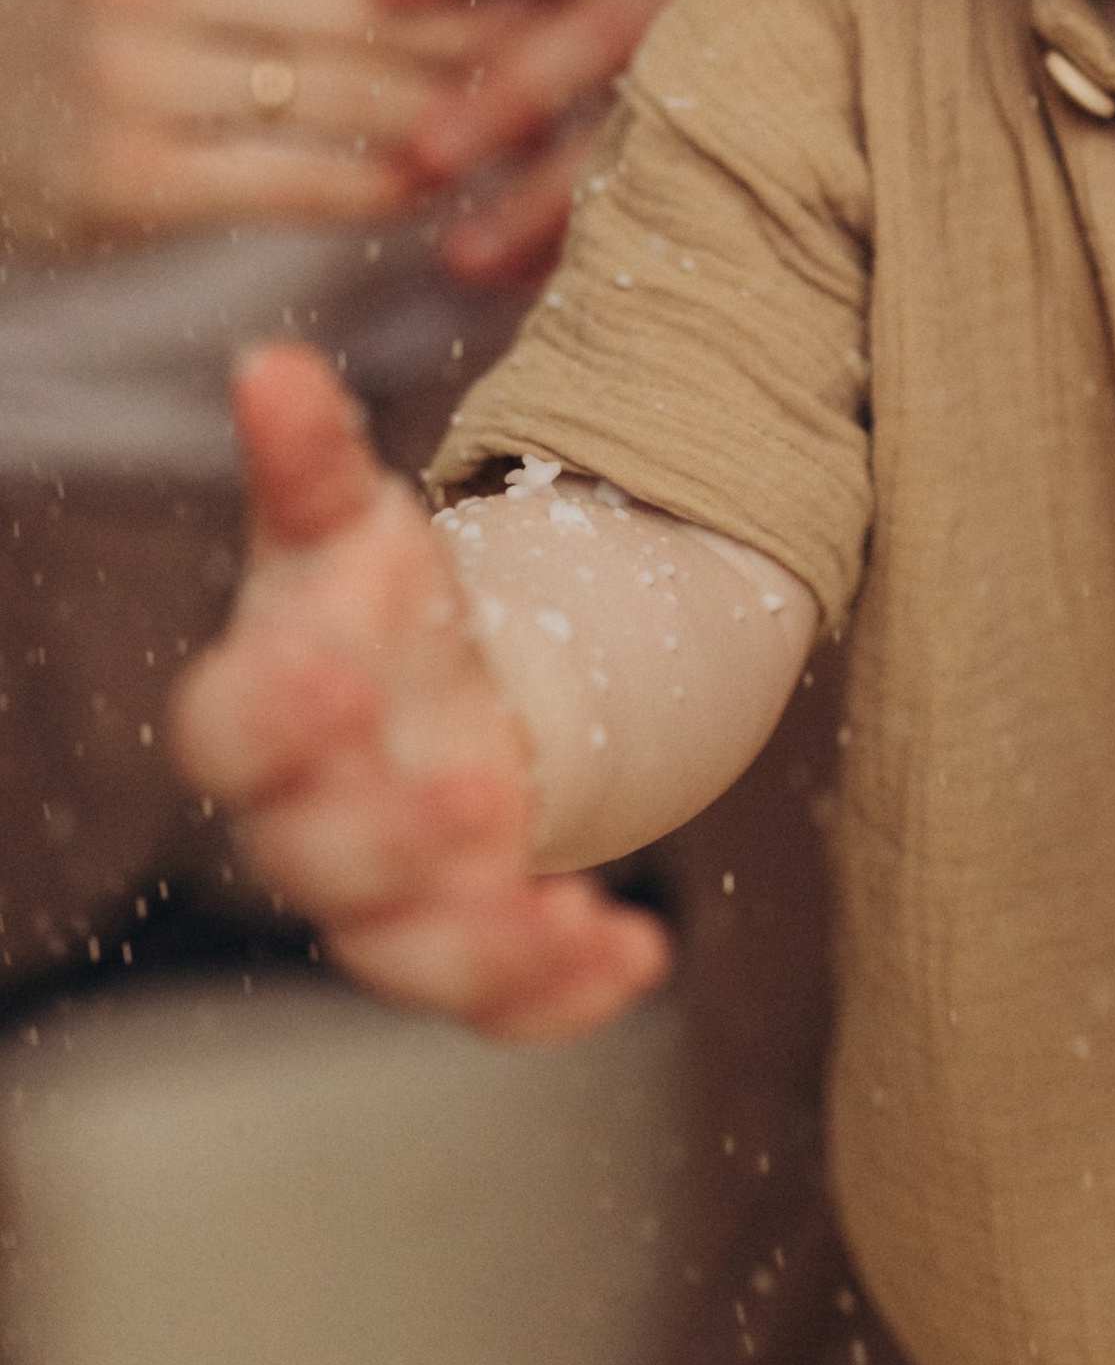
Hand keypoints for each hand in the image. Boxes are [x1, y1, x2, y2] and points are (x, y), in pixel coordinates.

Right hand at [0, 0, 498, 257]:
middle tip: (570, 71)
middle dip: (477, 42)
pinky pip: (296, 177)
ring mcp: (129, 73)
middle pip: (363, 6)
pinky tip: (429, 192)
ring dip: (445, 117)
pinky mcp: (129, 176)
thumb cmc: (79, 26)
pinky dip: (377, 184)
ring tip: (519, 133)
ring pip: (342, 91)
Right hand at [172, 343, 668, 1039]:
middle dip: (391, 839)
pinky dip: (563, 995)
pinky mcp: (471, 943)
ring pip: (404, 955)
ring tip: (568, 914)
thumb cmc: (377, 611)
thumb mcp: (354, 523)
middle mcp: (311, 821)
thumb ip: (313, 458)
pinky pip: (500, 1002)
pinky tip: (637, 951)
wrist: (446, 696)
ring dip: (484, 944)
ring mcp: (391, 895)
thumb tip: (271, 362)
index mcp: (268, 708)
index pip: (227, 730)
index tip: (336, 674)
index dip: (270, 714)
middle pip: (315, 860)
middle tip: (480, 797)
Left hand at [371, 0, 705, 283]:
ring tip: (460, 259)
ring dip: (545, 200)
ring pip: (637, 136)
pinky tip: (515, 288)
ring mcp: (717, 75)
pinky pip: (664, 206)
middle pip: (597, 36)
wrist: (771, 32)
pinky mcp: (734, 155)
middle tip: (427, 151)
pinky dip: (584, 249)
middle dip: (513, 94)